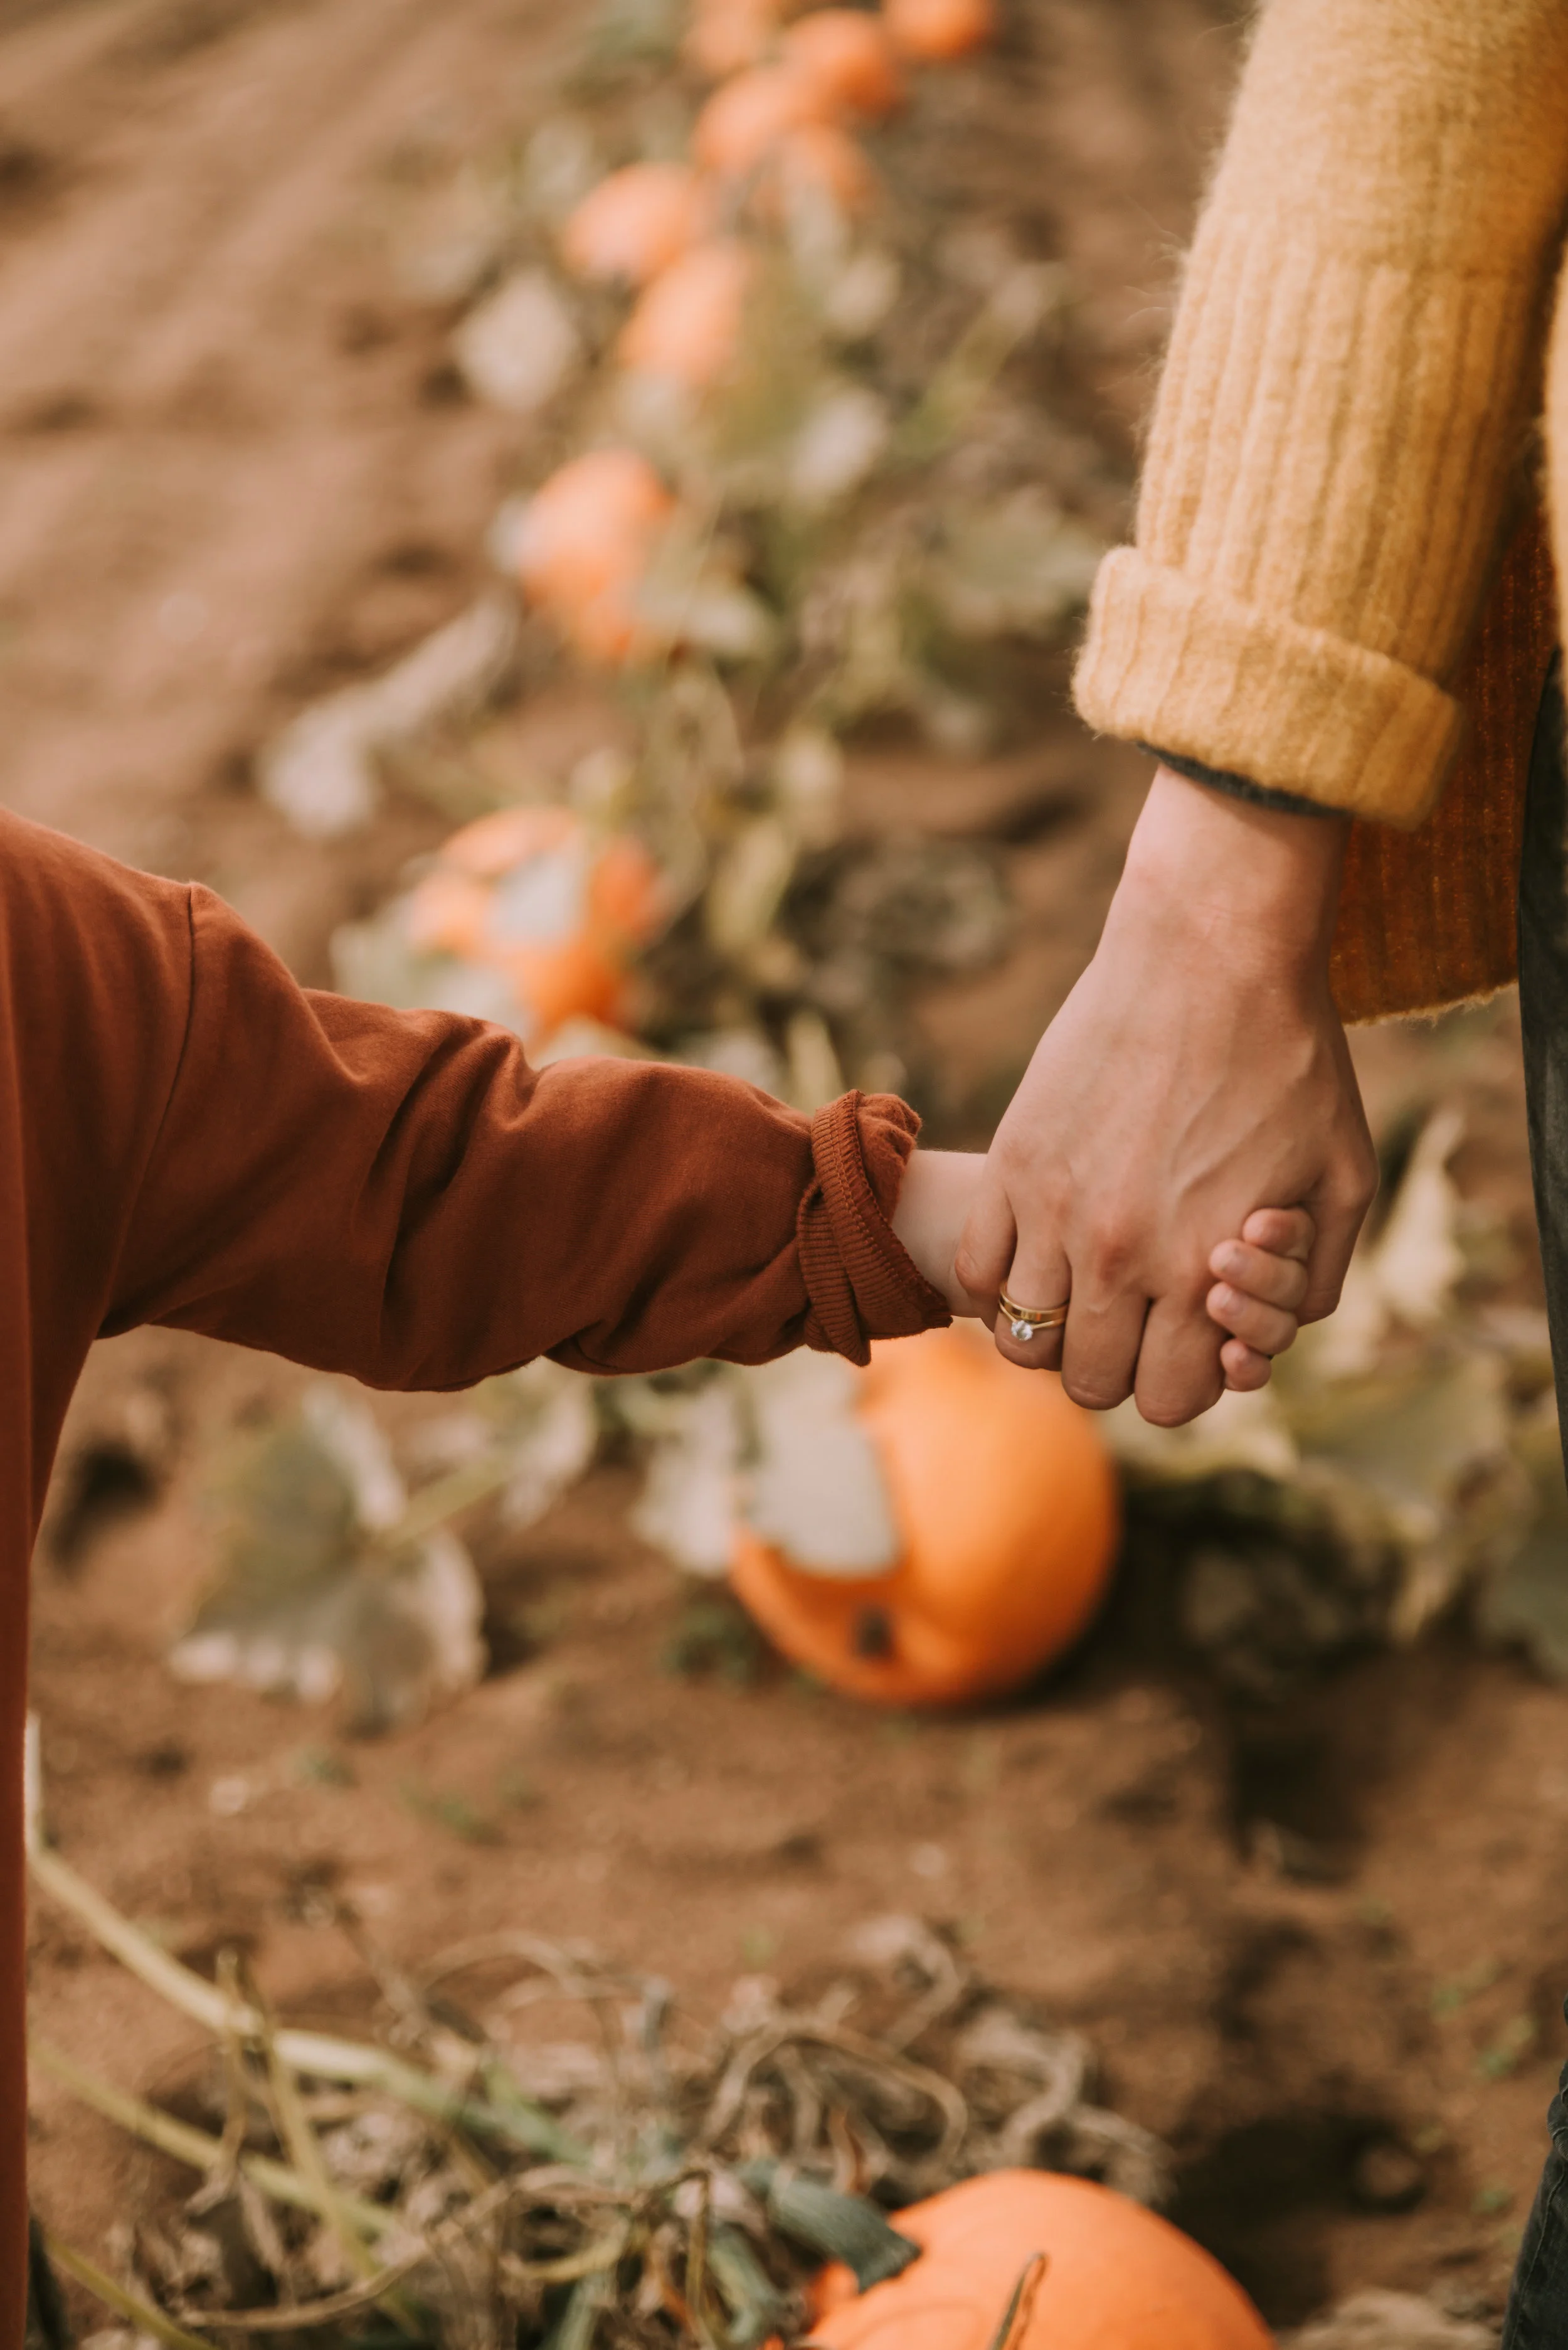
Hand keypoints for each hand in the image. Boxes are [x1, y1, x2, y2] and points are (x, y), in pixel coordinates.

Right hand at [956, 765, 1377, 1424]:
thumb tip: (1260, 1342)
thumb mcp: (1343, 1180)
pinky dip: (1002, 1281)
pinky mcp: (1013, 1160)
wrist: (1212, 954)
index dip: (1182, 1382)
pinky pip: (977, 1272)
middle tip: (1135, 1316)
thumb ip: (1316, 1280)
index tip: (1187, 1340)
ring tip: (1079, 1287)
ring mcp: (1054, 1209)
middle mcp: (1119, 1255)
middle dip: (1117, 1364)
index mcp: (1201, 1271)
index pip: (1166, 1400)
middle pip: (1090, 1382)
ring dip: (1053, 1329)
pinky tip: (1037, 1249)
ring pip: (1023, 1339)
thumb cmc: (1292, 1060)